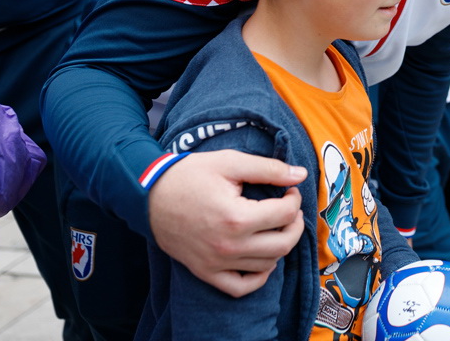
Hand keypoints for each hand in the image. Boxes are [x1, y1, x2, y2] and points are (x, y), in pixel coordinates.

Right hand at [149, 150, 306, 296]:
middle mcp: (228, 246)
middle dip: (294, 224)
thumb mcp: (230, 162)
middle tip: (289, 209)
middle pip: (282, 244)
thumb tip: (301, 175)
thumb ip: (269, 169)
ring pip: (267, 265)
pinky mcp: (205, 272)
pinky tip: (263, 259)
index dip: (294, 199)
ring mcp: (216, 263)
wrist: (149, 195)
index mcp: (236, 218)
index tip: (289, 189)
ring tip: (276, 226)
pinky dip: (258, 277)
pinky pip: (240, 287)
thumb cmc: (189, 175)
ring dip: (280, 245)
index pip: (285, 214)